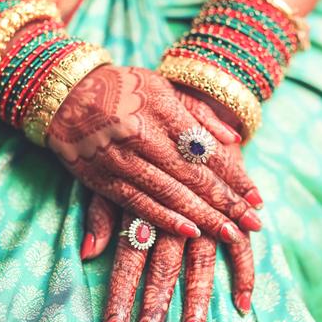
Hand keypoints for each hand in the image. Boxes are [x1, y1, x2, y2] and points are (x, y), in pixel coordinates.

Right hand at [47, 64, 261, 241]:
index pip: (206, 149)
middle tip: (253, 223)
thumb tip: (236, 139)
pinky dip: (166, 220)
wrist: (63, 95)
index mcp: (160, 108)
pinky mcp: (101, 179)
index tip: (257, 198)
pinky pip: (138, 204)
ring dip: (203, 217)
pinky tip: (191, 233)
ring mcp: (119, 159)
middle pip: (192, 175)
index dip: (234, 176)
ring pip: (168, 194)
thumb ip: (199, 113)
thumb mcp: (162, 86)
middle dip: (226, 202)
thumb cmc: (122, 88)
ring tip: (231, 234)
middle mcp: (141, 134)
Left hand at [81, 147, 257, 321]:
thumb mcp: (114, 169)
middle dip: (152, 310)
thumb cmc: (136, 141)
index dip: (120, 297)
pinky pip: (240, 244)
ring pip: (200, 263)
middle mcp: (172, 211)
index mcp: (141, 204)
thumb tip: (90, 253)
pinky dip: (244, 273)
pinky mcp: (230, 208)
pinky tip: (242, 305)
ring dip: (196, 303)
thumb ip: (103, 212)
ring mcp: (205, 210)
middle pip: (162, 268)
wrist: (179, 101)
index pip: (129, 260)